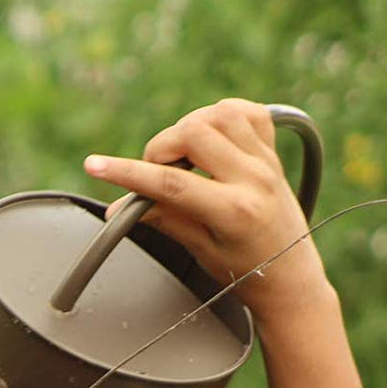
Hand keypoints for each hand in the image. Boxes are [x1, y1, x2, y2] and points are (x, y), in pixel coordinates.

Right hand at [83, 98, 334, 329]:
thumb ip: (163, 219)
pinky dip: (222, 115)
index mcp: (235, 211)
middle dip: (160, 147)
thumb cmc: (245, 271)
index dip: (127, 173)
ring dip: (189, 127)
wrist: (290, 276)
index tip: (96, 166)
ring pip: (219, 114)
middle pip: (193, 133)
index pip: (171, 182)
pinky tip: (209, 135)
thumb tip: (120, 206)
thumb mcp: (200, 249)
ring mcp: (267, 162)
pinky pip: (249, 112)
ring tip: (181, 154)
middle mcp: (254, 179)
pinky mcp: (273, 152)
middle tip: (155, 170)